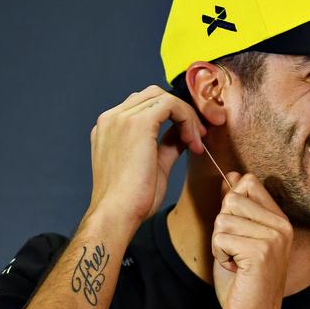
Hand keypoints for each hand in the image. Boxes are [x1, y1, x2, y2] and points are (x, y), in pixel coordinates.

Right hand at [86, 85, 205, 227]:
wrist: (117, 214)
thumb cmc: (132, 199)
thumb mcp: (154, 164)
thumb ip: (167, 144)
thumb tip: (183, 133)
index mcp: (110, 128)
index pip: (144, 105)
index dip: (173, 115)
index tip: (191, 137)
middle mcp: (112, 118)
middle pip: (153, 95)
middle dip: (181, 110)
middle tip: (199, 135)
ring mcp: (120, 118)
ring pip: (163, 98)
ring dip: (186, 116)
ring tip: (196, 141)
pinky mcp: (136, 123)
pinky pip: (170, 105)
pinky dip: (187, 119)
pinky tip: (192, 141)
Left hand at [211, 172, 292, 308]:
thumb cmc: (244, 284)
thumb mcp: (238, 238)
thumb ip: (236, 207)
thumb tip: (231, 175)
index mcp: (280, 220)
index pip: (249, 182)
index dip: (231, 204)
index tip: (238, 232)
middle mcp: (281, 225)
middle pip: (232, 199)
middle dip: (223, 227)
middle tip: (236, 252)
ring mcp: (273, 237)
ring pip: (223, 219)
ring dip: (220, 243)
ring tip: (236, 262)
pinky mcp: (260, 251)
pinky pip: (221, 236)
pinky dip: (220, 255)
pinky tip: (235, 269)